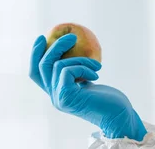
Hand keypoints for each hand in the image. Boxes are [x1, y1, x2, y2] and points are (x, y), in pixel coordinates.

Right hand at [29, 33, 146, 140]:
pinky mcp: (66, 96)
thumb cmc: (109, 100)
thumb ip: (78, 73)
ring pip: (58, 65)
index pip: (37, 74)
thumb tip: (74, 49)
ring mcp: (59, 98)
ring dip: (80, 60)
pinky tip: (96, 74)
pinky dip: (83, 67)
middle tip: (71, 36)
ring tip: (97, 66)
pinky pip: (68, 70)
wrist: (119, 117)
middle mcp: (54, 97)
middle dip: (54, 47)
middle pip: (42, 66)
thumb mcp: (90, 82)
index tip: (42, 37)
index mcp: (58, 94)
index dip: (35, 55)